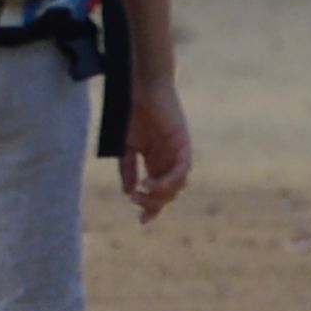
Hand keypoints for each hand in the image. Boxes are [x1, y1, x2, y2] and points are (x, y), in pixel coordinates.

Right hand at [121, 75, 193, 219]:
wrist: (141, 90)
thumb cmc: (133, 115)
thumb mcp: (126, 148)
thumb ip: (128, 169)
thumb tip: (129, 192)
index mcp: (156, 163)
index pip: (159, 193)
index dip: (152, 208)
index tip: (142, 221)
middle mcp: (169, 161)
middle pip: (169, 194)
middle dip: (152, 202)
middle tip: (135, 198)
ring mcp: (177, 153)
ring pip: (178, 185)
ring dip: (161, 194)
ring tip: (143, 191)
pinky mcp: (183, 143)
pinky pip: (183, 168)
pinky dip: (169, 180)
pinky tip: (150, 182)